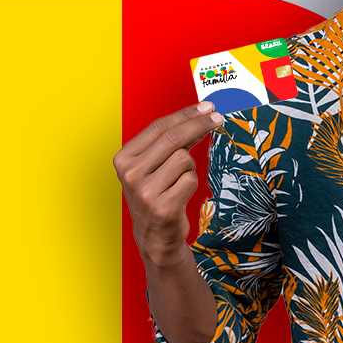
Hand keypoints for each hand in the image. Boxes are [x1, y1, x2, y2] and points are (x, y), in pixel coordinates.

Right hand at [113, 101, 222, 263]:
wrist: (154, 236)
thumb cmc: (156, 193)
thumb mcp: (153, 165)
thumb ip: (170, 141)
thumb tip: (203, 114)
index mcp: (124, 159)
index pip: (159, 127)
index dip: (186, 114)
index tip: (208, 107)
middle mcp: (130, 174)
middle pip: (173, 138)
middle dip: (200, 124)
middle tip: (219, 118)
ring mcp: (145, 192)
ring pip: (184, 159)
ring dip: (189, 167)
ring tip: (178, 181)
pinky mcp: (163, 207)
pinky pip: (191, 180)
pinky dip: (191, 184)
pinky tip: (179, 194)